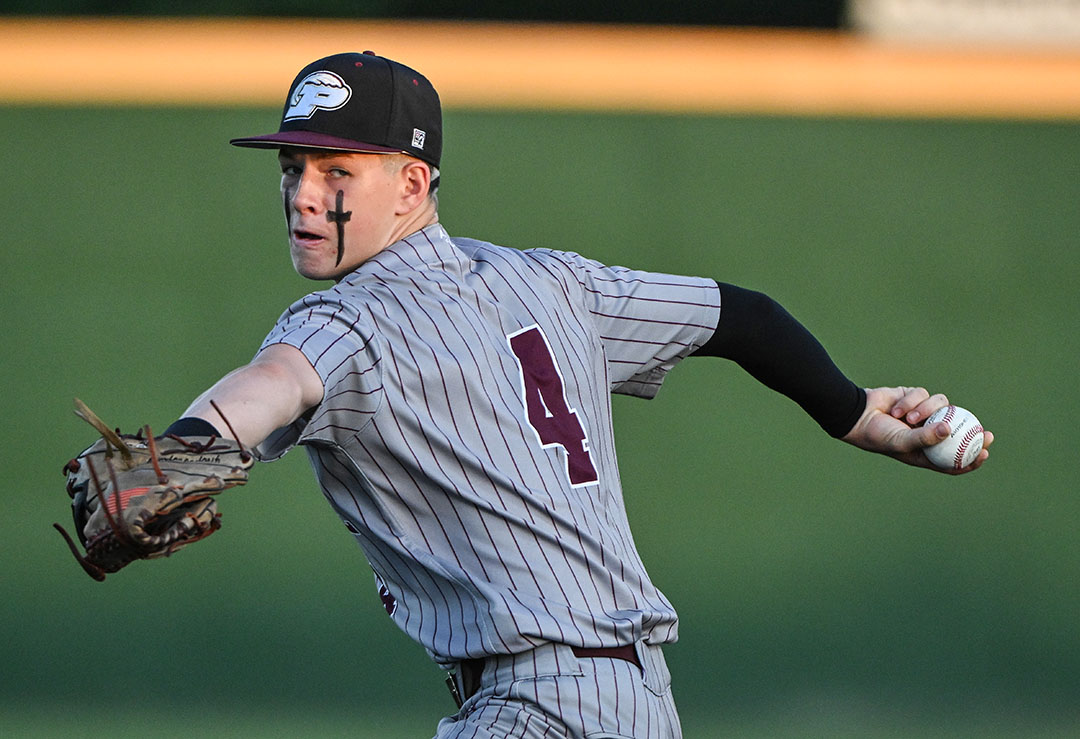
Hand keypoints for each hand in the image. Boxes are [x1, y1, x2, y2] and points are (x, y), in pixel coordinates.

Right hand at [842, 386, 992, 473]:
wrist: (857, 415)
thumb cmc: (877, 435)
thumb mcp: (901, 441)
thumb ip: (925, 437)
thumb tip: (951, 430)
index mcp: (925, 451)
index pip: (953, 459)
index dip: (971, 459)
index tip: (984, 454)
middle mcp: (927, 432)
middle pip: (958, 432)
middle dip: (973, 432)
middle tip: (985, 432)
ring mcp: (923, 414)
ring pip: (942, 406)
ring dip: (925, 411)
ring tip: (908, 418)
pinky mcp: (915, 397)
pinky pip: (925, 395)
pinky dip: (912, 401)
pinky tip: (897, 408)